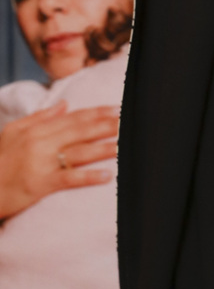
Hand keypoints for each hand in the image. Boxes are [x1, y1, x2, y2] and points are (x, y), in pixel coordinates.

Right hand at [0, 99, 118, 219]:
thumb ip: (39, 117)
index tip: (115, 109)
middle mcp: (41, 143)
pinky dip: (88, 176)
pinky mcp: (39, 185)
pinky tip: (106, 175)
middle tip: (127, 121)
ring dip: (103, 148)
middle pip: (79, 131)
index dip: (95, 113)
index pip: (72, 118)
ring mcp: (41, 164)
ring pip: (78, 152)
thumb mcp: (11, 132)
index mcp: (36, 130)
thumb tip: (64, 103)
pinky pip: (68, 179)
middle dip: (105, 125)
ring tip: (123, 145)